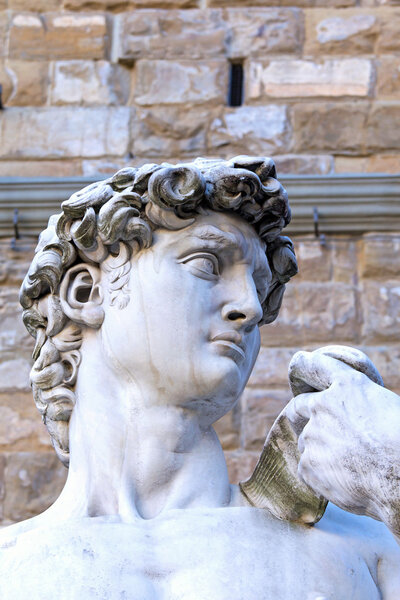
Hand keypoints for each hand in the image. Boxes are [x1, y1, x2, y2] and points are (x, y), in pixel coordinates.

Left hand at [285, 347, 399, 535]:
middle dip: (304, 413)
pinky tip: (344, 482)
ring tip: (348, 466)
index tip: (300, 361)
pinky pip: (309, 469)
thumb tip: (350, 419)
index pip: (320, 366)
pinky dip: (322, 476)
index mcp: (347, 386)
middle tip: (319, 428)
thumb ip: (359, 405)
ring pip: (308, 442)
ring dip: (320, 450)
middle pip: (301, 406)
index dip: (308, 364)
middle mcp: (322, 405)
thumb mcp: (386, 406)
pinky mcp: (308, 465)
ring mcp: (312, 435)